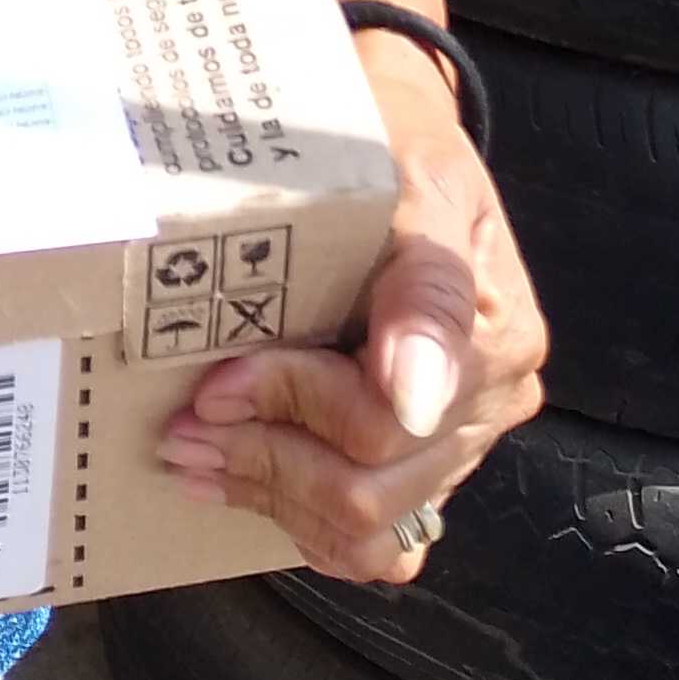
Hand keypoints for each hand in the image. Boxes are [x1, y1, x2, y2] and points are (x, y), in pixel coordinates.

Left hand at [153, 34, 544, 583]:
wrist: (395, 134)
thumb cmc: (394, 142)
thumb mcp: (414, 174)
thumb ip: (424, 281)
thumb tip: (412, 394)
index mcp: (495, 334)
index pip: (384, 420)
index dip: (291, 405)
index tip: (217, 382)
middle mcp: (487, 402)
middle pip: (370, 488)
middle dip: (266, 456)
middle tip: (183, 425)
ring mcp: (457, 443)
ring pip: (367, 530)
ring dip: (271, 495)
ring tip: (195, 453)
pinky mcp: (421, 466)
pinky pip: (374, 545)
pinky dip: (304, 523)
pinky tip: (243, 482)